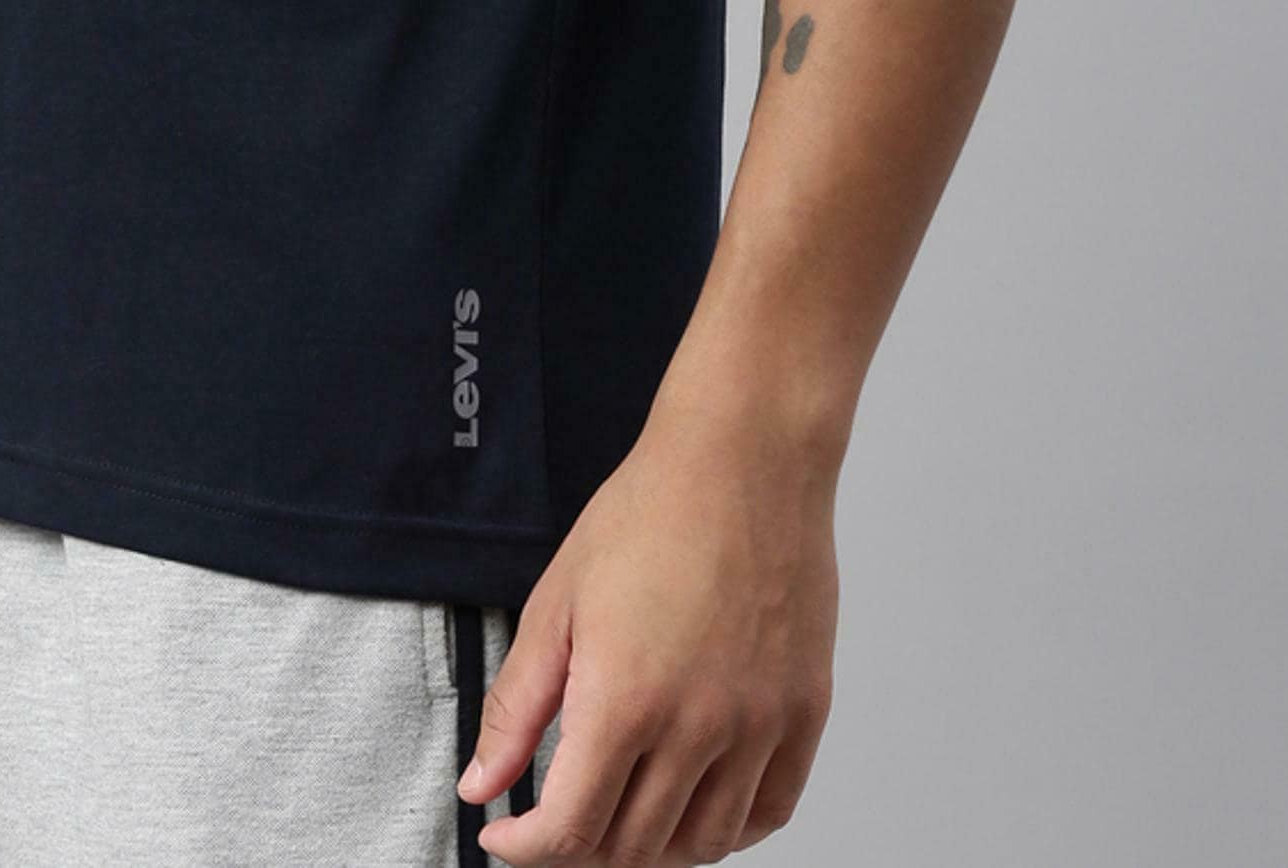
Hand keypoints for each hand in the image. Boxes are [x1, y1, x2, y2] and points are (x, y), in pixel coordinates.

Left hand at [456, 388, 839, 860]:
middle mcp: (698, 726)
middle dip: (581, 846)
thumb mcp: (557, 602)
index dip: (526, 850)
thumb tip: (482, 785)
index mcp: (625, 700)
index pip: (570, 831)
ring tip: (622, 808)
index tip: (505, 838)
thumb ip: (516, 706)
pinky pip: (768, 812)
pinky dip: (727, 828)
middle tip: (558, 812)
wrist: (743, 458)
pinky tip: (695, 801)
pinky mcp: (805, 712)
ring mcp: (759, 724)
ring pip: (702, 843)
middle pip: (633, 847)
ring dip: (653, 845)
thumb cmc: (650, 511)